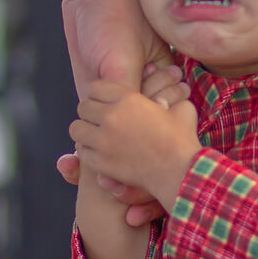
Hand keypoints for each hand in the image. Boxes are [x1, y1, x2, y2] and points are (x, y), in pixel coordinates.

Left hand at [56, 62, 188, 225]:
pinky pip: (81, 150)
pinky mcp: (100, 162)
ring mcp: (103, 140)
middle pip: (83, 107)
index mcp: (128, 99)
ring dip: (85, 130)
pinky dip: (87, 150)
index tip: (106, 100)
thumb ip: (168, 99)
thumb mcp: (181, 109)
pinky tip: (99, 151)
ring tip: (96, 134)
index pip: (95, 87)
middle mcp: (111, 117)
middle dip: (91, 111)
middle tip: (100, 119)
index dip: (100, 93)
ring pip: (76, 128)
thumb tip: (162, 100)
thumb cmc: (181, 140)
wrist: (178, 171)